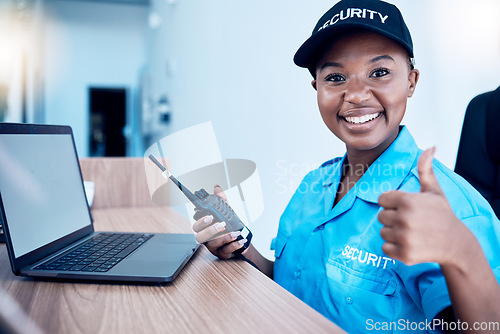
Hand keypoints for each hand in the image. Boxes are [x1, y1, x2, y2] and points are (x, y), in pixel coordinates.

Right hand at [192, 185, 247, 258]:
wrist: (242, 239)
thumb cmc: (231, 226)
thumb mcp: (227, 211)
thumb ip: (221, 200)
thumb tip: (216, 187)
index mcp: (205, 228)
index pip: (196, 226)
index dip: (201, 222)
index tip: (210, 216)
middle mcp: (207, 239)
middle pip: (200, 237)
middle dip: (209, 231)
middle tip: (221, 224)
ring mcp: (214, 247)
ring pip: (213, 245)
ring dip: (224, 238)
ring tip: (235, 233)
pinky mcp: (223, 254)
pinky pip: (226, 251)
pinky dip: (234, 245)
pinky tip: (240, 240)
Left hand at [377, 147, 467, 265]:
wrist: (455, 243)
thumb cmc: (441, 214)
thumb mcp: (434, 190)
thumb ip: (426, 168)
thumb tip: (430, 147)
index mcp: (407, 200)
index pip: (382, 199)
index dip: (392, 203)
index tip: (406, 207)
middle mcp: (404, 218)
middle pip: (381, 216)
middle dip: (393, 218)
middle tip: (411, 221)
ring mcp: (404, 237)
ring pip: (382, 232)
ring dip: (393, 233)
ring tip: (412, 232)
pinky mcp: (404, 254)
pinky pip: (385, 248)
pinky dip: (394, 248)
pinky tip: (410, 243)